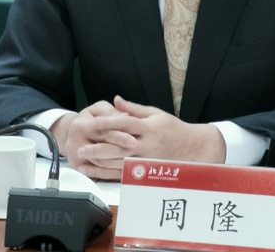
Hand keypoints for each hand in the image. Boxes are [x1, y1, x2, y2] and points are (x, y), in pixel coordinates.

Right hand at [50, 100, 137, 181]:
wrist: (70, 132)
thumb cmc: (89, 118)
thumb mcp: (98, 109)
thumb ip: (111, 113)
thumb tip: (126, 116)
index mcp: (80, 126)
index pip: (102, 132)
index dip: (119, 136)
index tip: (134, 140)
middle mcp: (74, 142)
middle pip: (101, 149)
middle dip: (119, 150)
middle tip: (136, 151)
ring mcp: (75, 157)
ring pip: (100, 163)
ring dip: (117, 163)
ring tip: (133, 161)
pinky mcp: (78, 167)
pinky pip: (97, 173)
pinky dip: (111, 172)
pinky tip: (124, 169)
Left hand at [75, 96, 225, 178]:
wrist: (194, 148)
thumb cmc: (174, 129)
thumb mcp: (156, 114)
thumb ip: (134, 109)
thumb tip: (116, 100)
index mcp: (148, 127)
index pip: (124, 123)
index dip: (107, 122)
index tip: (91, 122)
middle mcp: (146, 145)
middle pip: (118, 146)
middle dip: (97, 147)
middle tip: (80, 148)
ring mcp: (146, 161)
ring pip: (119, 163)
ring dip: (99, 163)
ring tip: (83, 161)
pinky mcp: (147, 172)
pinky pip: (124, 174)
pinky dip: (109, 173)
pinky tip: (97, 172)